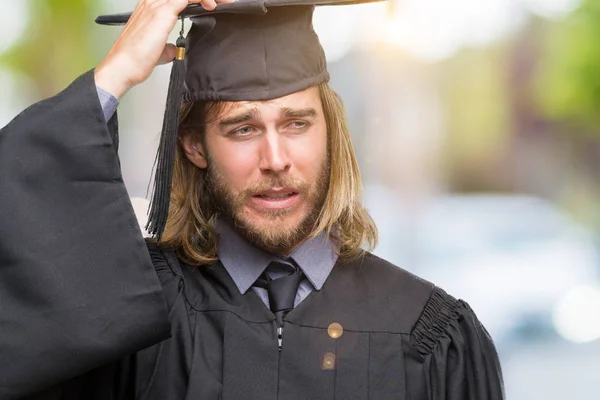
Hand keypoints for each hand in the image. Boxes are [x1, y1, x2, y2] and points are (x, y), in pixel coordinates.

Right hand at [94, 0, 232, 98]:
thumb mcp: (157, 51)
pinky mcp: (163, 12)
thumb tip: (174, 49)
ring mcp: (156, 4)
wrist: (123, 66)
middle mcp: (152, 1)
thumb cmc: (134, 60)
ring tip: (223, 1)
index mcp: (150, 7)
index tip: (213, 4)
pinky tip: (212, 5)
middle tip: (224, 1)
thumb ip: (168, 46)